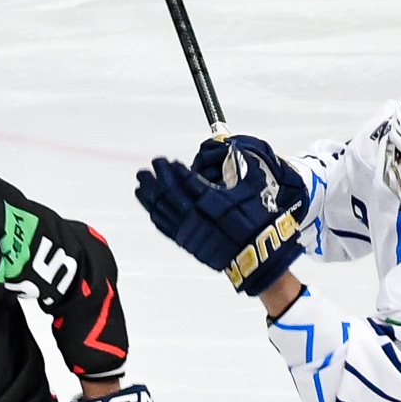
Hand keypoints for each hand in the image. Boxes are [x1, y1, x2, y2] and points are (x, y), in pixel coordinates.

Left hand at [134, 134, 307, 295]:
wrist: (257, 254)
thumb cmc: (258, 218)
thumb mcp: (252, 187)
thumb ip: (238, 166)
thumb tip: (230, 148)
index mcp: (210, 199)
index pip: (184, 180)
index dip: (173, 169)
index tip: (167, 161)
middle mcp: (195, 214)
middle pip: (168, 192)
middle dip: (156, 177)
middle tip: (149, 165)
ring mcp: (188, 230)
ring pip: (162, 209)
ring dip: (149, 194)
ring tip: (142, 182)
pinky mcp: (187, 243)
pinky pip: (165, 226)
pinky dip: (155, 213)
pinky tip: (149, 205)